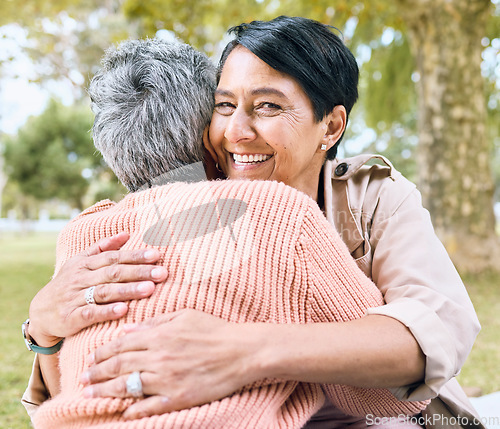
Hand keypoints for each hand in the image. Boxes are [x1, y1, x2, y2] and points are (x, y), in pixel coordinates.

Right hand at [28, 232, 167, 346]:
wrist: (40, 312)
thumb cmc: (68, 284)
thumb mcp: (80, 262)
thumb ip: (102, 247)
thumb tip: (126, 233)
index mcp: (86, 264)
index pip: (114, 257)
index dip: (135, 256)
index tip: (156, 255)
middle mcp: (81, 278)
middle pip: (113, 273)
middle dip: (139, 272)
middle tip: (161, 273)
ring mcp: (75, 297)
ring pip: (104, 292)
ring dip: (128, 290)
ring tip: (149, 289)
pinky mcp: (71, 317)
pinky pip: (90, 313)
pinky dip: (106, 311)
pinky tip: (123, 310)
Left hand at [80, 309, 264, 418]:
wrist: (241, 351)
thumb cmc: (214, 330)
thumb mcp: (184, 316)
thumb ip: (155, 323)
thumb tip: (128, 330)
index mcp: (160, 335)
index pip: (122, 344)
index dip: (103, 352)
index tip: (90, 358)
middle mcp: (159, 357)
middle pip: (119, 366)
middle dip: (97, 373)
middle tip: (82, 379)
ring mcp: (167, 379)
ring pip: (128, 386)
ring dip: (105, 392)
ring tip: (89, 395)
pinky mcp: (178, 397)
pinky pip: (150, 406)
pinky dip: (134, 410)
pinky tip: (123, 413)